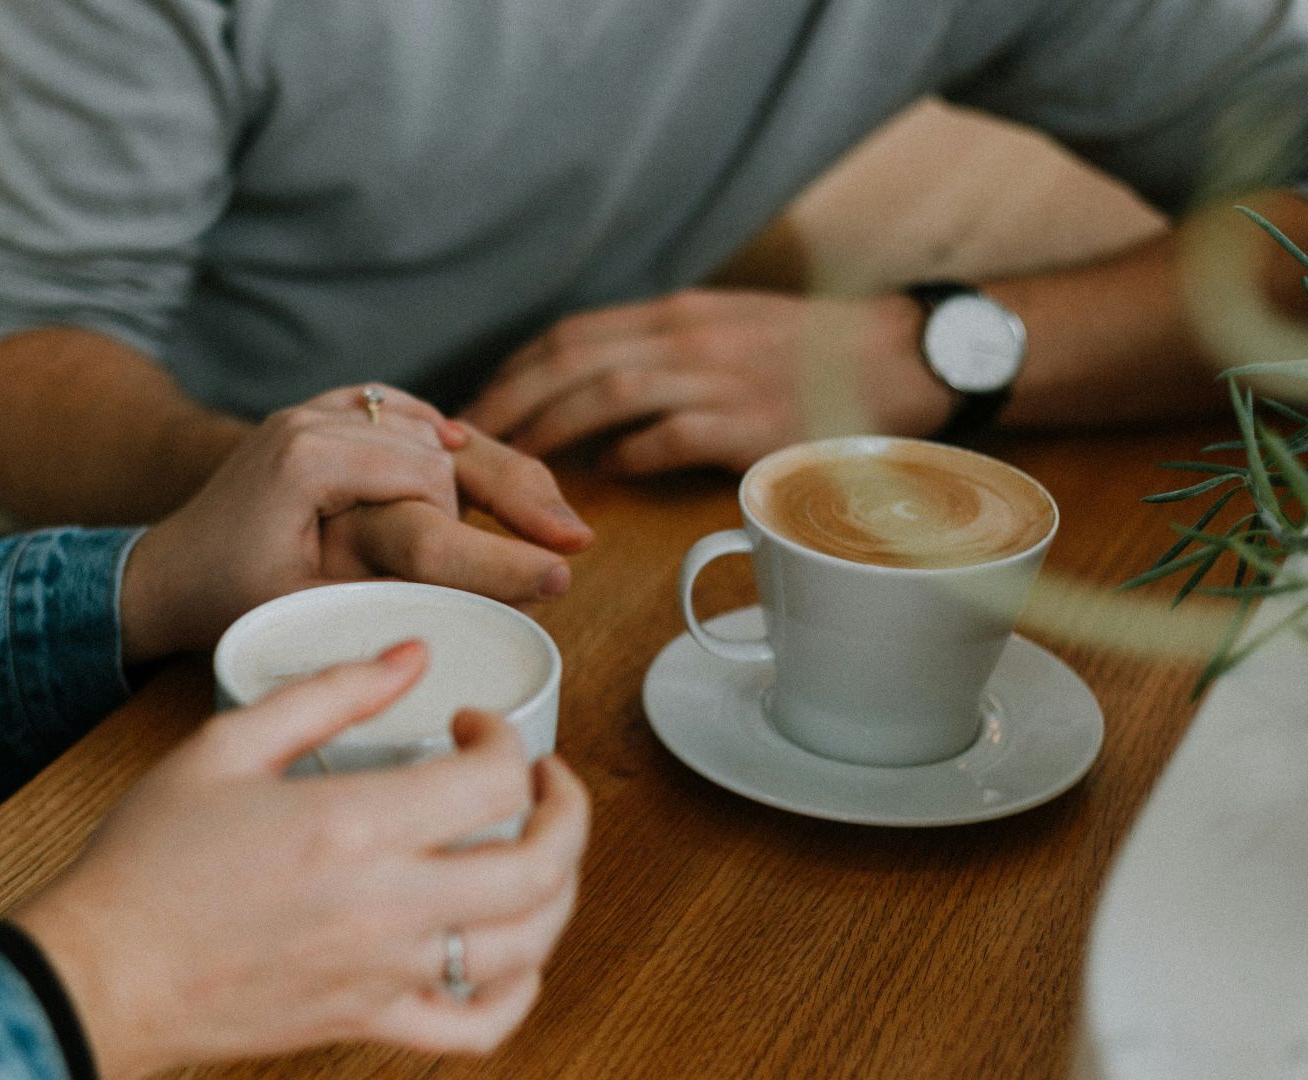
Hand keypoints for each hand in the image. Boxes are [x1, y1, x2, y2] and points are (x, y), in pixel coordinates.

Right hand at [13, 642, 592, 1078]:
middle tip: (544, 780)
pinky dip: (520, 991)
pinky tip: (510, 951)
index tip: (474, 724)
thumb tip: (410, 656)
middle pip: (542, 866)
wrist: (102, 970)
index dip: (505, 737)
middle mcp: (386, 905)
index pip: (494, 779)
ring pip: (530, 945)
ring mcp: (386, 972)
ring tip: (541, 851)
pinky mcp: (371, 1021)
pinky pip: (481, 1026)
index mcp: (353, 825)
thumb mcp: (225, 744)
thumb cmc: (150, 860)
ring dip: (560, 889)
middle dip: (568, 810)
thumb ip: (329, 693)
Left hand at [120, 387, 591, 661]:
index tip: (544, 574)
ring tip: (550, 515)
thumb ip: (389, 587)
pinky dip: (441, 434)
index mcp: (308, 456)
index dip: (484, 531)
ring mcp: (315, 410)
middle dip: (512, 490)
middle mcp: (313, 417)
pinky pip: (398, 412)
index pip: (427, 479)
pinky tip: (481, 456)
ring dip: (486, 466)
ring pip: (427, 425)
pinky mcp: (320, 416)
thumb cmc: (227, 599)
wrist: (164, 571)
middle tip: (575, 539)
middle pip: (440, 443)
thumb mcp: (309, 604)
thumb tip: (486, 598)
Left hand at [463, 289, 946, 474]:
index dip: (515, 371)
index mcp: (677, 315)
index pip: (572, 334)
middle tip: (469, 444)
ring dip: (552, 429)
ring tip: (517, 465)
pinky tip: (604, 477)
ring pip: (609, 392)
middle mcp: (689, 337)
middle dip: (511, 401)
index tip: (478, 406)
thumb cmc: (812, 354)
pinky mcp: (754, 422)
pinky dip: (629, 455)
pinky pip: (670, 436)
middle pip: (573, 359)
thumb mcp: (728, 329)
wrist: (906, 357)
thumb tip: (591, 391)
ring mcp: (722, 377)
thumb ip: (662, 352)